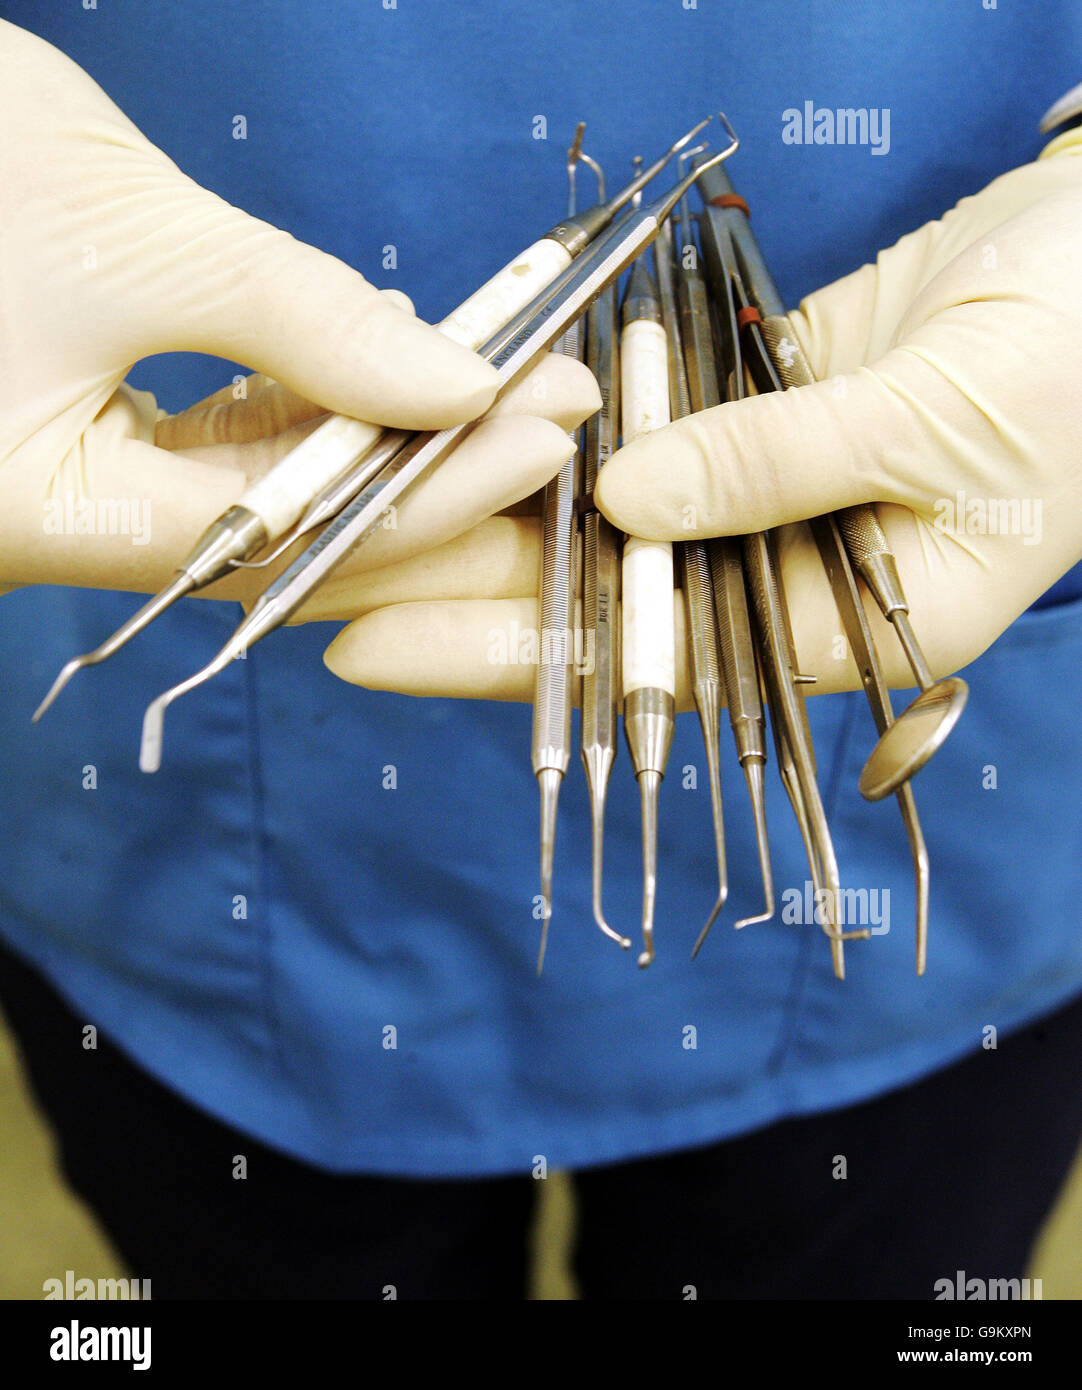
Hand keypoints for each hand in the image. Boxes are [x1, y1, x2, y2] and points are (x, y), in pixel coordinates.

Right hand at [0, 20, 596, 604]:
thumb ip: (300, 318)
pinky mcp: (94, 441)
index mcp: (44, 516)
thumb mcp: (128, 237)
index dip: (422, 496)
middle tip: (551, 438)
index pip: (279, 539)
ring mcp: (79, 491)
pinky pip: (228, 455)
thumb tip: (459, 378)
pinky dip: (317, 422)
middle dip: (428, 499)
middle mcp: (64, 531)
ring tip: (502, 404)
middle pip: (288, 551)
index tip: (539, 432)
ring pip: (267, 507)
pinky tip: (397, 384)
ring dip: (385, 457)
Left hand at [326, 129, 1081, 700]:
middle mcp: (785, 575)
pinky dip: (572, 417)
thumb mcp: (935, 423)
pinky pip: (643, 422)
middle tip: (331, 580)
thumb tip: (625, 504)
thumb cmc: (1078, 363)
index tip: (382, 642)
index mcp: (846, 626)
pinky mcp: (748, 408)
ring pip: (613, 512)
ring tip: (373, 500)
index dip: (512, 658)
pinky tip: (475, 414)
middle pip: (606, 597)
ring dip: (506, 501)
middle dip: (473, 588)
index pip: (650, 664)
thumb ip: (778, 466)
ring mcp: (760, 490)